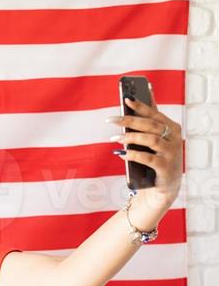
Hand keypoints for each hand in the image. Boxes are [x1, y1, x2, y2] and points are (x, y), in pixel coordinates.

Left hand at [107, 84, 182, 204]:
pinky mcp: (166, 168)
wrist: (166, 186)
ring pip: (151, 140)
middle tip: (111, 120)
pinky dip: (134, 155)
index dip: (141, 106)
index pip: (155, 114)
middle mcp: (174, 139)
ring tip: (115, 138)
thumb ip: (149, 122)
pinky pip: (148, 159)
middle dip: (130, 121)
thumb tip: (136, 99)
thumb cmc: (158, 158)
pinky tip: (121, 154)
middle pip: (151, 125)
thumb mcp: (156, 140)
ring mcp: (172, 153)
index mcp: (172, 128)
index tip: (126, 100)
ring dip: (131, 137)